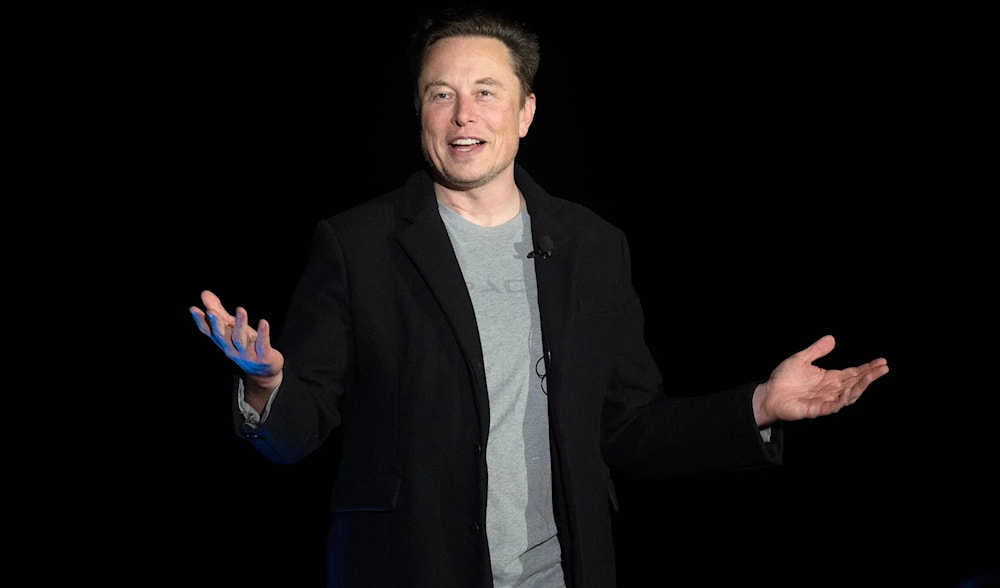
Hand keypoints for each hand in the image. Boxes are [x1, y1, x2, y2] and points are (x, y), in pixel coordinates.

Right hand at [189, 290, 284, 388]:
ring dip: (240, 324)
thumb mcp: (232, 328)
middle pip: (222, 336)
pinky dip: (263, 334)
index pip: (208, 331)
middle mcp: (232, 348)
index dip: (200, 321)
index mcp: (223, 341)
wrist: (264, 371)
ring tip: (241, 309)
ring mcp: (247, 354)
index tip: (193, 309)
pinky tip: (264, 322)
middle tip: (211, 311)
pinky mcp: (262, 356)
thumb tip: (204, 293)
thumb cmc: (246, 345)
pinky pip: (262, 345)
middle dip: (216, 324)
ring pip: (240, 339)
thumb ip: (219, 312)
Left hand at [752, 335, 888, 425]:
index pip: (853, 373)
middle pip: (855, 383)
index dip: (868, 368)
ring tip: (870, 377)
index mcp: (830, 378)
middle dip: (870, 376)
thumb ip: (816, 350)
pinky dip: (840, 401)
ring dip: (860, 387)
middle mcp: (831, 390)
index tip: (882, 361)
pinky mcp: (815, 410)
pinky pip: (830, 407)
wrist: (768, 394)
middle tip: (883, 368)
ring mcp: (825, 400)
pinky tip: (848, 394)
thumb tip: (832, 338)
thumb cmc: (784, 378)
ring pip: (848, 396)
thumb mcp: (801, 359)